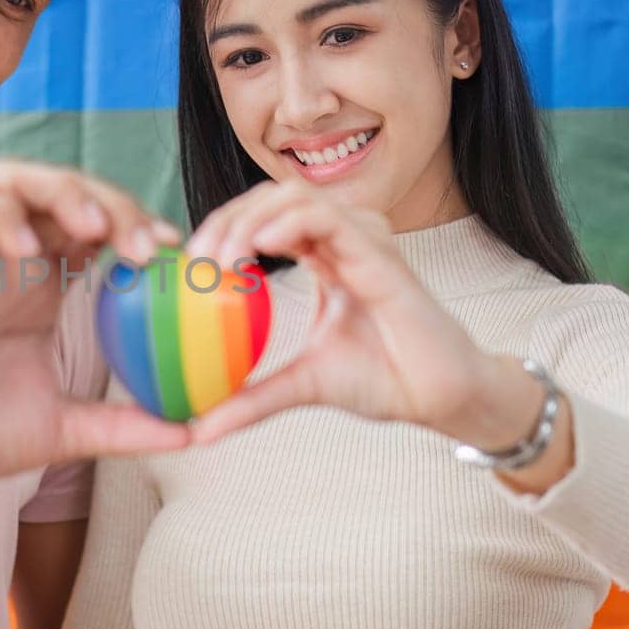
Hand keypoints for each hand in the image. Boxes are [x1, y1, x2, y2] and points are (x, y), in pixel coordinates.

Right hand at [0, 160, 193, 480]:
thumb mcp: (63, 431)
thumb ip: (123, 427)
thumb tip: (192, 434)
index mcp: (42, 288)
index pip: (97, 227)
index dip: (137, 226)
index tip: (176, 254)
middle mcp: (12, 262)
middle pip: (67, 190)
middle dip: (112, 202)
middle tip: (145, 245)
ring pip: (15, 180)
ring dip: (59, 192)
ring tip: (91, 229)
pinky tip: (26, 252)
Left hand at [185, 184, 502, 442]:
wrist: (440, 397)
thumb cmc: (383, 379)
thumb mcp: (302, 385)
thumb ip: (252, 397)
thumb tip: (197, 431)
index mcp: (324, 256)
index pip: (263, 218)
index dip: (221, 230)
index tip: (189, 268)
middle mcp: (343, 238)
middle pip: (271, 198)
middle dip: (226, 218)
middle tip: (196, 262)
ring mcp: (363, 240)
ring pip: (295, 197)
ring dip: (249, 219)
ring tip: (222, 259)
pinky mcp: (381, 254)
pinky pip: (328, 219)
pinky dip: (289, 223)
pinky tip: (260, 246)